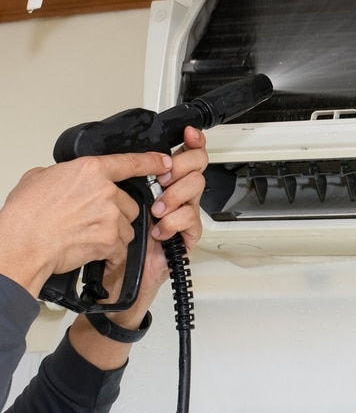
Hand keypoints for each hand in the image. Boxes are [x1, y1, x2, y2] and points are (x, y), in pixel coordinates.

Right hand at [0, 151, 171, 296]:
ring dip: (113, 235)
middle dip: (115, 215)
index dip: (151, 161)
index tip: (165, 162)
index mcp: (90, 170)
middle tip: (90, 222)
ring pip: (126, 226)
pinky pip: (121, 248)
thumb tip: (67, 179)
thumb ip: (63, 175)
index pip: (130, 162)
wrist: (22, 244)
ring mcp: (110, 215)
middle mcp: (105, 190)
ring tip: (87, 237)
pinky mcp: (110, 239)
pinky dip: (110, 254)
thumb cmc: (25, 215)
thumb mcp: (40, 178)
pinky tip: (93, 253)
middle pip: (128, 203)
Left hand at [107, 127, 208, 324]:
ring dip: (175, 195)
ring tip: (156, 211)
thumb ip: (113, 177)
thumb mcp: (101, 201)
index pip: (180, 152)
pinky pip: (191, 218)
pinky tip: (158, 230)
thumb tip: (112, 156)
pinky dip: (174, 222)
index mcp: (155, 181)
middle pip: (196, 165)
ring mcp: (181, 213)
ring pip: (196, 187)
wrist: (112, 279)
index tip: (188, 133)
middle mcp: (172, 194)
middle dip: (183, 166)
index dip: (190, 141)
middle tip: (164, 177)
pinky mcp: (186, 236)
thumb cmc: (105, 241)